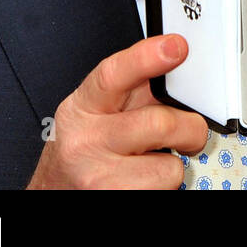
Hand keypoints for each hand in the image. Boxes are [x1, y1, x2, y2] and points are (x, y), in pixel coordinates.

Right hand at [27, 34, 208, 188]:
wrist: (56, 193)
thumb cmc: (84, 150)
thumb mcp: (98, 112)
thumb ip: (136, 90)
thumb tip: (181, 72)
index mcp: (84, 106)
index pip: (113, 75)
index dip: (146, 58)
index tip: (175, 47)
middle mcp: (86, 141)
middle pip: (159, 123)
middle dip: (191, 129)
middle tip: (190, 134)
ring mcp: (97, 177)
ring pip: (170, 167)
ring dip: (172, 167)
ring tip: (153, 165)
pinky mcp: (113, 199)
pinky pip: (166, 191)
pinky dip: (164, 188)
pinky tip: (144, 182)